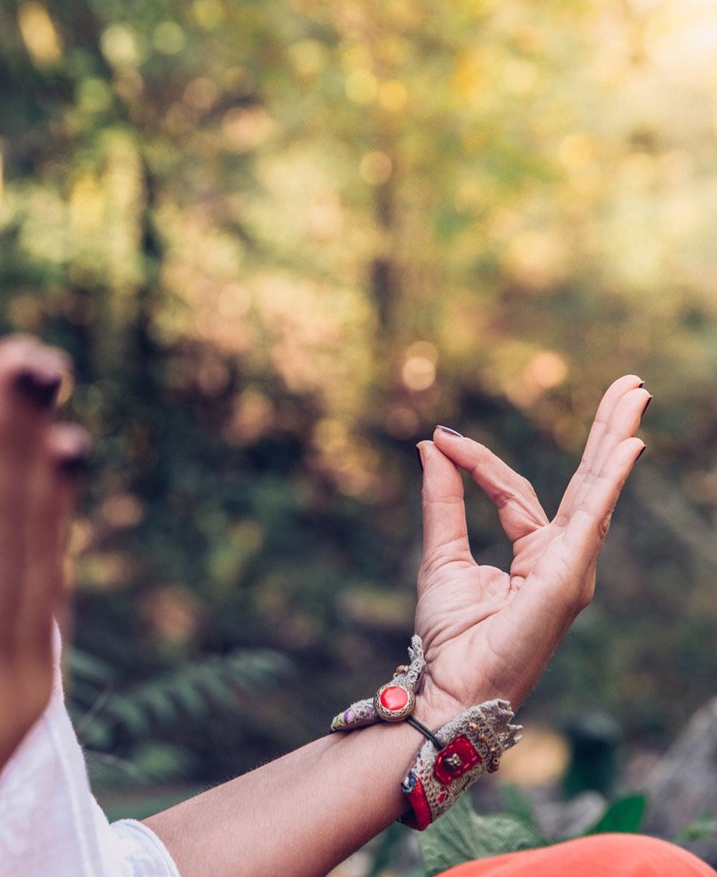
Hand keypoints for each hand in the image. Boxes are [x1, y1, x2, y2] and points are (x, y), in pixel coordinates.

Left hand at [412, 374, 648, 721]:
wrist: (449, 684)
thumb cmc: (450, 635)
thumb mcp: (441, 551)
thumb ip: (444, 497)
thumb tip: (433, 441)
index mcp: (535, 552)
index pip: (513, 488)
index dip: (477, 460)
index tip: (441, 437)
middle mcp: (562, 557)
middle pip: (588, 481)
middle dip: (607, 431)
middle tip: (630, 384)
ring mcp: (571, 568)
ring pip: (597, 490)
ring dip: (616, 439)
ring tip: (636, 394)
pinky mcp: (568, 578)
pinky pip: (591, 519)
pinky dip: (611, 481)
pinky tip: (629, 446)